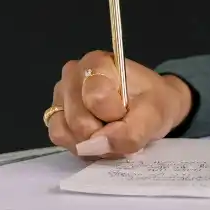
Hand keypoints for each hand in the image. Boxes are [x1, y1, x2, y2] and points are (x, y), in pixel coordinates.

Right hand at [47, 51, 192, 156]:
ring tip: (110, 135)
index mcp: (97, 63)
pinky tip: (97, 139)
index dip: (114, 116)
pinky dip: (80, 146)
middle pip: (78, 119)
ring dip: (91, 143)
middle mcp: (73, 74)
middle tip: (121, 129)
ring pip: (65, 130)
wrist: (150, 107)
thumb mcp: (154, 115)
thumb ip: (131, 132)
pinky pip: (60, 137)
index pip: (96, 98)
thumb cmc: (153, 103)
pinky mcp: (56, 113)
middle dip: (102, 134)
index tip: (127, 112)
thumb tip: (98, 144)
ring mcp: (62, 94)